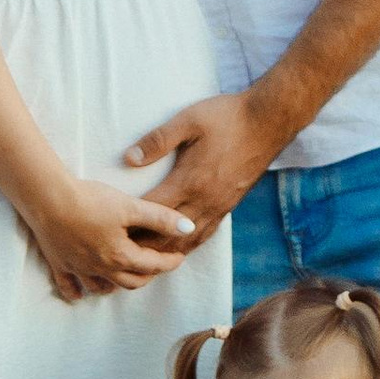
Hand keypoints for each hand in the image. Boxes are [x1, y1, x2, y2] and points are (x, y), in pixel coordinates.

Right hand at [28, 176, 198, 302]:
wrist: (47, 199)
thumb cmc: (89, 201)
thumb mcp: (130, 206)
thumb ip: (160, 218)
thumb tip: (188, 228)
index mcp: (120, 256)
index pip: (152, 265)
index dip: (170, 262)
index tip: (179, 257)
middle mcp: (101, 268)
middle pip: (130, 282)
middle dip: (147, 275)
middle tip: (156, 266)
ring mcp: (78, 269)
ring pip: (102, 288)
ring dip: (115, 286)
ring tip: (123, 276)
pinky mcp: (59, 263)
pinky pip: (69, 287)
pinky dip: (78, 292)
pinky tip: (82, 293)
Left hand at [123, 87, 286, 239]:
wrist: (268, 121)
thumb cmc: (227, 117)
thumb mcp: (188, 120)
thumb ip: (157, 141)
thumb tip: (129, 159)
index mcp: (189, 181)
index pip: (153, 211)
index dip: (131, 223)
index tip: (111, 229)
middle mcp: (204, 200)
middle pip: (168, 235)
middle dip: (144, 245)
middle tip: (122, 252)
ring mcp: (219, 206)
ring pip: (188, 241)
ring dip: (166, 251)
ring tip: (146, 261)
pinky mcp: (229, 206)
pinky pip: (206, 234)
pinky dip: (188, 245)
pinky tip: (179, 248)